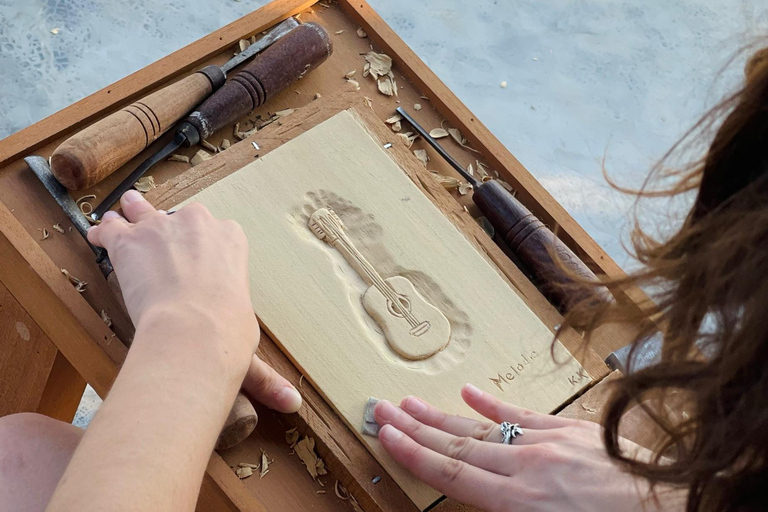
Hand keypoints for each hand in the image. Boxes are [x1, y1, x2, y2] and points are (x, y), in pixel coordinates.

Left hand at [87, 190, 300, 412]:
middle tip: (162, 248)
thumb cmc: (226, 333)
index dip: (203, 246)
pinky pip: (110, 227)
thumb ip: (264, 374)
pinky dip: (104, 234)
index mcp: (232, 240)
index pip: (218, 230)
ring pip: (141, 211)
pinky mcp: (128, 240)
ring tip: (124, 220)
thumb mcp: (247, 345)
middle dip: (170, 229)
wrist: (192, 329)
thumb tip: (292, 405)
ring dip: (133, 216)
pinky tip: (99, 240)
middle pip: (182, 216)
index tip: (198, 264)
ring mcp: (161, 228)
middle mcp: (198, 224)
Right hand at [374, 384, 683, 511]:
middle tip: (384, 408)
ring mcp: (547, 444)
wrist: (677, 505)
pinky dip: (492, 405)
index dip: (413, 452)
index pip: (451, 472)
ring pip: (481, 427)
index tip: (388, 433)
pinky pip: (521, 415)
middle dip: (415, 428)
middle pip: (456, 445)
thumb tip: (477, 501)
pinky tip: (469, 392)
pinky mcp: (570, 430)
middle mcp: (525, 467)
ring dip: (442, 414)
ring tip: (411, 401)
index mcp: (519, 502)